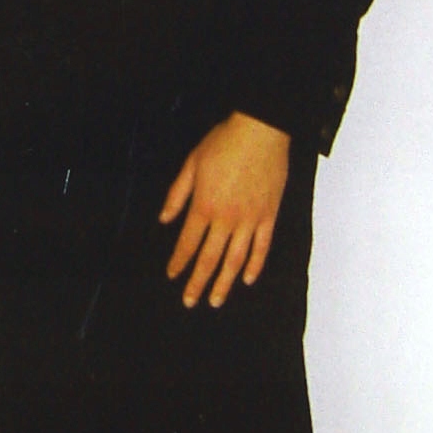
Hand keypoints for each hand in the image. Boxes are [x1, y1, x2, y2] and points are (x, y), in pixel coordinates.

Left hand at [159, 111, 289, 308]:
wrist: (260, 131)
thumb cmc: (223, 143)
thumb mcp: (191, 164)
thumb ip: (177, 194)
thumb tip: (164, 219)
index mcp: (204, 206)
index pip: (188, 243)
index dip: (179, 262)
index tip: (172, 275)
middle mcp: (226, 219)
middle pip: (210, 258)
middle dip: (198, 282)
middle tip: (190, 301)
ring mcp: (250, 220)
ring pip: (235, 260)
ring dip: (224, 282)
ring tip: (216, 301)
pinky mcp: (269, 215)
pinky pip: (262, 247)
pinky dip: (255, 265)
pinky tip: (247, 279)